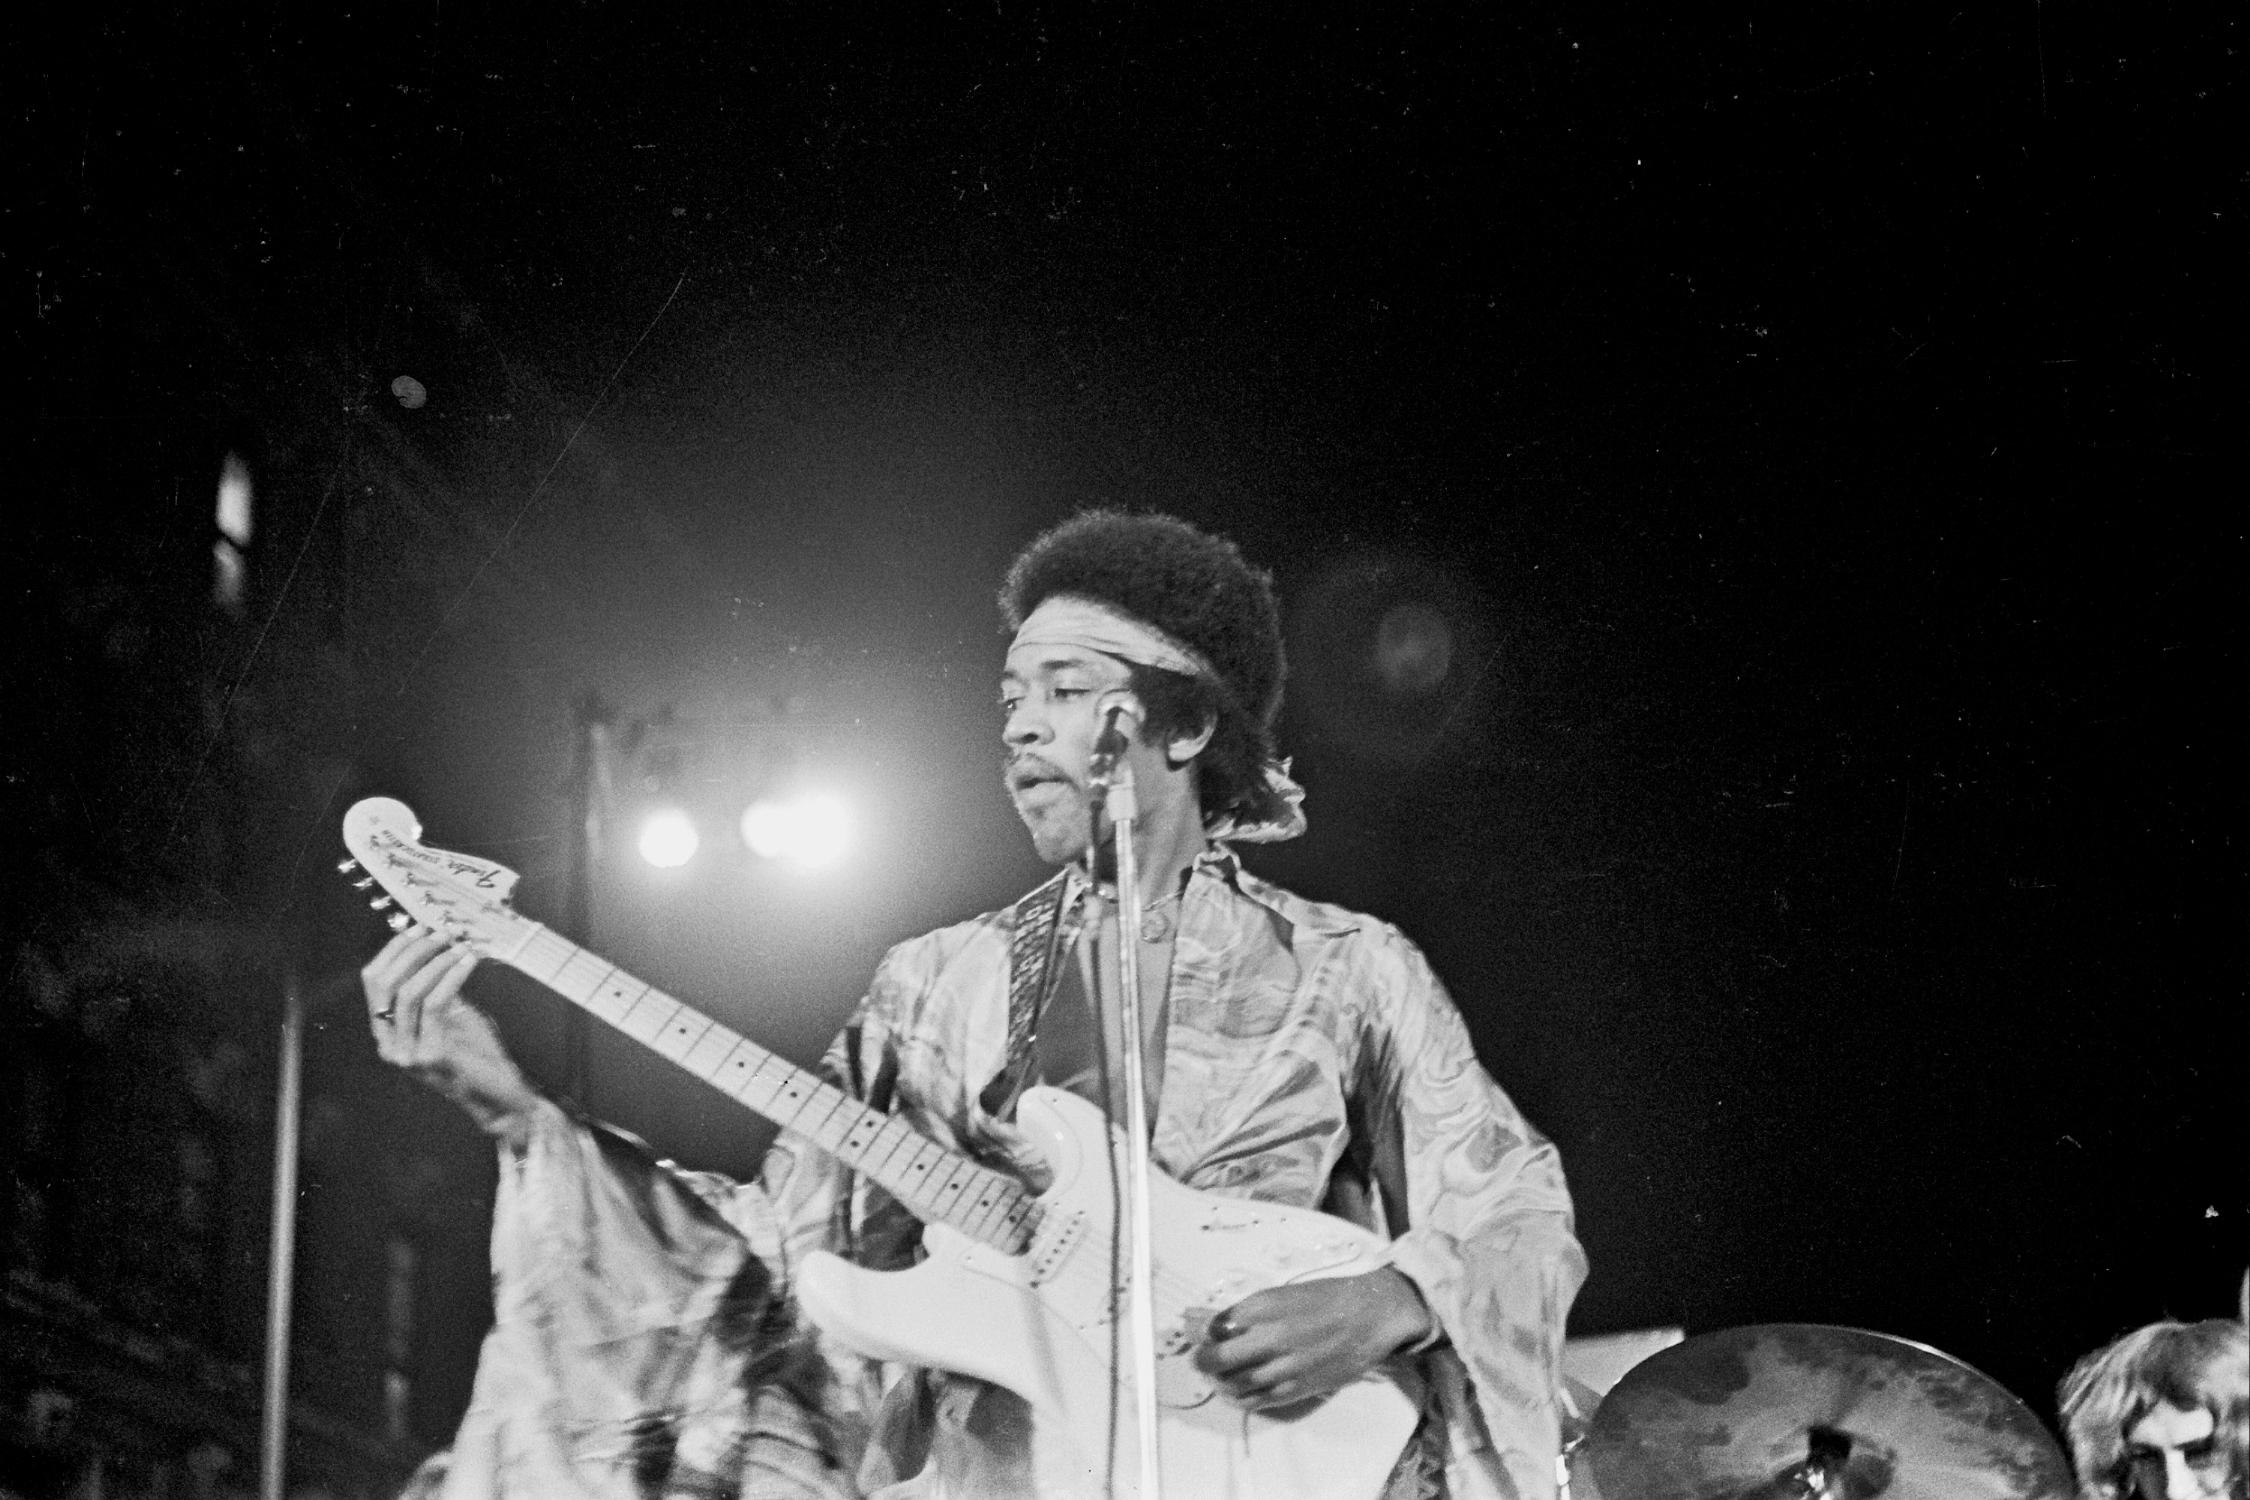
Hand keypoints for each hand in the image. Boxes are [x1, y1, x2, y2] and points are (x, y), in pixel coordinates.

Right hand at [362, 926, 539, 1149]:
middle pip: (386, 984)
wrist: (497, 1095)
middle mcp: (390, 1044)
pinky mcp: (432, 1055)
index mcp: (387, 1033)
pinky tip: (468, 962)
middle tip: (441, 933)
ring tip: (459, 946)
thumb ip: (435, 988)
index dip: (394, 950)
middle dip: (413, 951)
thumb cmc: (475, 1054)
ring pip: (410, 992)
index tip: (418, 927)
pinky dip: (452, 976)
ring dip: (436, 961)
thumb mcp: (451, 1014)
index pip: (374, 981)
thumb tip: (435, 945)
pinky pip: (436, 1004)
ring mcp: (409, 1053)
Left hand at [1192, 1267, 1433, 1410]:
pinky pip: (1256, 1401)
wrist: (1370, 1315)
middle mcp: (1273, 1336)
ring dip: (1217, 1381)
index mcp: (1266, 1306)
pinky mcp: (1297, 1387)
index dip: (1200, 1332)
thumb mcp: (1281, 1295)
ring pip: (1233, 1383)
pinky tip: (1234, 1390)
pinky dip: (1238, 1398)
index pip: (1215, 1325)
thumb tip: (1203, 1317)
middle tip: (1198, 1359)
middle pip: (1217, 1357)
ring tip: (1216, 1375)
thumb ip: (1244, 1311)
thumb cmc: (1326, 1298)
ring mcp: (1285, 1365)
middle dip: (1201, 1360)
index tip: (1195, 1332)